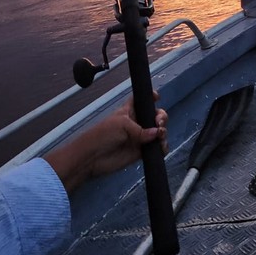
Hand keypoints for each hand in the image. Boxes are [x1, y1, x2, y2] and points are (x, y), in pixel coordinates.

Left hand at [46, 93, 167, 193]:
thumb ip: (141, 129)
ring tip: (160, 136)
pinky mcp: (141, 152)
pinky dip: (162, 147)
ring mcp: (140, 138)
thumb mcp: (122, 125)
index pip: (141, 100)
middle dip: (161, 117)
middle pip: (155, 116)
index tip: (157, 97)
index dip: (150, 97)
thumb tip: (157, 134)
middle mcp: (136, 123)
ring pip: (158, 132)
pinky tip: (161, 147)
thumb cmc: (102, 135)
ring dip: (163, 132)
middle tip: (159, 123)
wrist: (92, 158)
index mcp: (129, 111)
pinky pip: (156, 148)